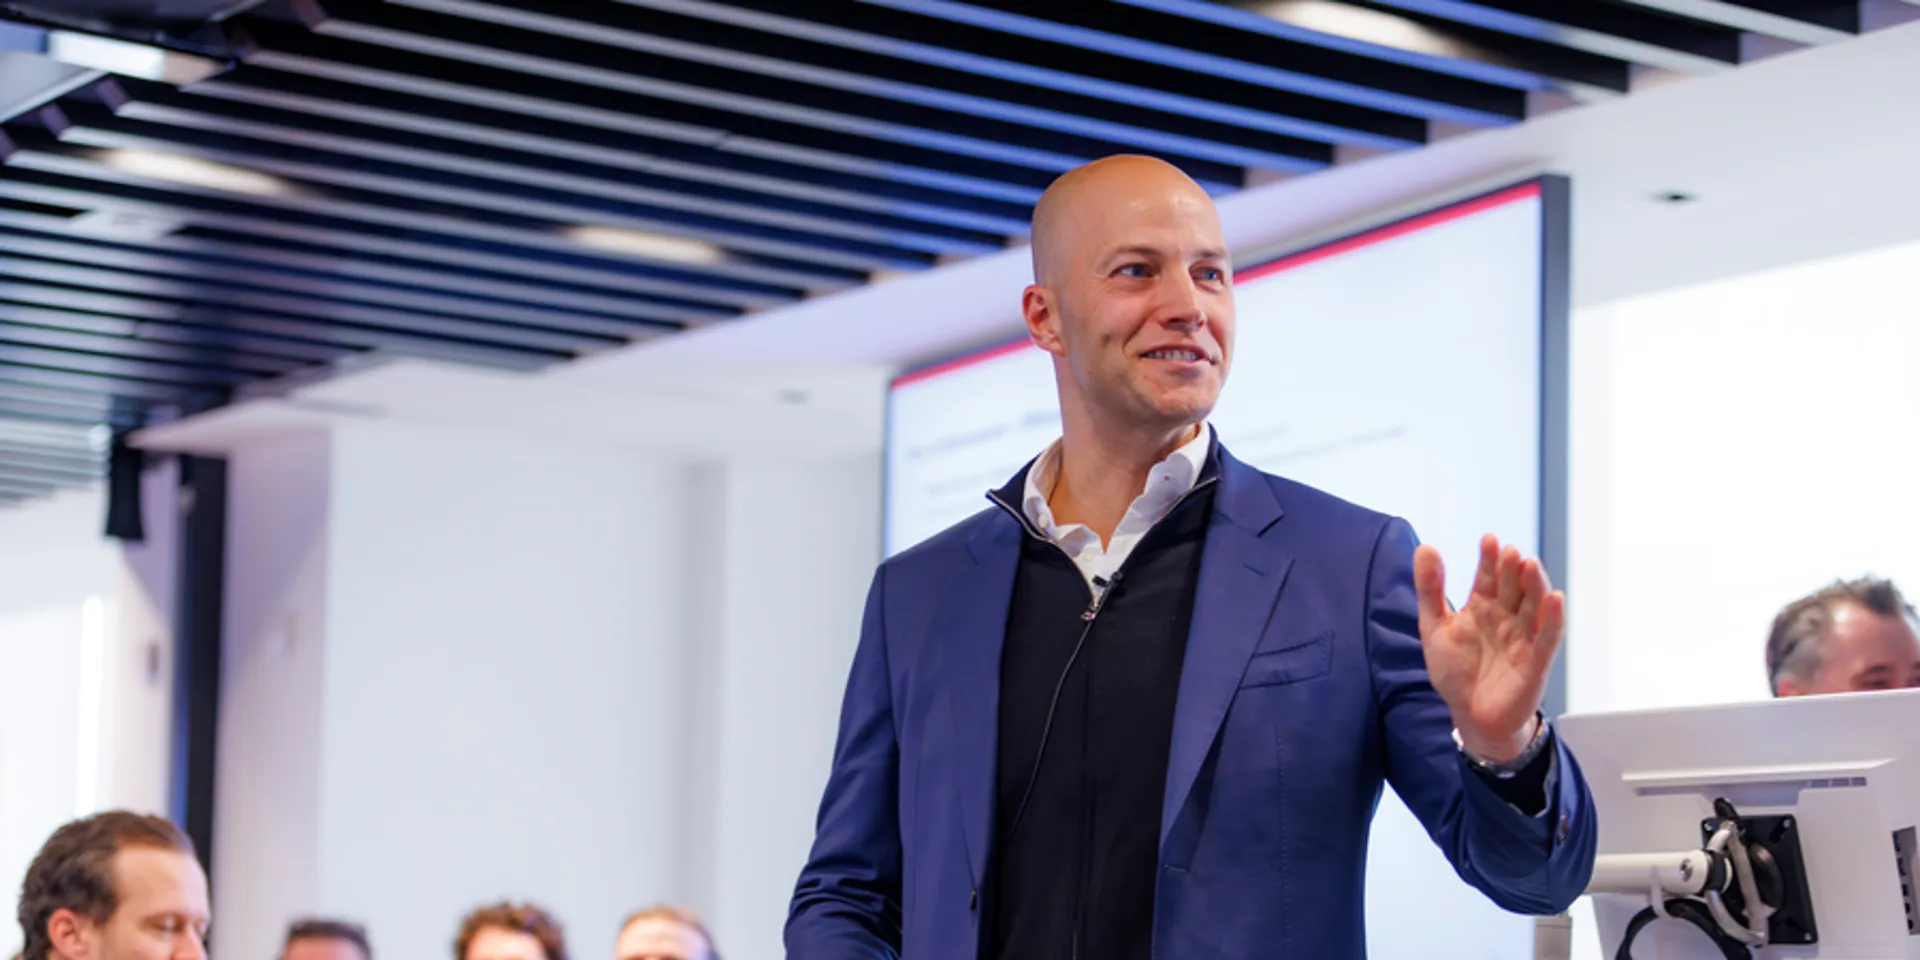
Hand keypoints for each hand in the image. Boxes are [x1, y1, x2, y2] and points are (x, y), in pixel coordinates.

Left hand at [1414, 535, 1565, 762]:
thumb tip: (1426, 546)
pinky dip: (1552, 618)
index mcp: (1483, 607)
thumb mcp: (1434, 627)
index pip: (1488, 577)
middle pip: (1513, 587)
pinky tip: (1555, 598)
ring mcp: (1523, 637)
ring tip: (1530, 565)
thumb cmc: (1455, 671)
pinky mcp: (1536, 661)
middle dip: (1511, 569)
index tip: (1488, 539)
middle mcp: (1506, 617)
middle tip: (1510, 552)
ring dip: (1535, 585)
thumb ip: (1430, 589)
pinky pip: (1548, 636)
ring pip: (1534, 605)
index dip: (1489, 559)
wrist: (1469, 716)